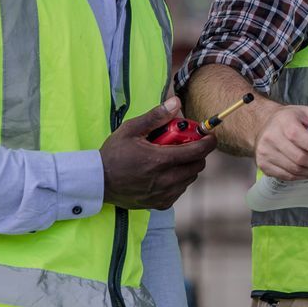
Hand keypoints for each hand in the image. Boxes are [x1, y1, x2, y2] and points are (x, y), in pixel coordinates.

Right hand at [100, 99, 217, 209]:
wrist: (97, 182)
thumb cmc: (113, 154)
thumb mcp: (131, 129)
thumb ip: (156, 116)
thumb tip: (176, 103)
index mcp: (159, 160)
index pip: (196, 151)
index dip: (208, 142)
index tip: (210, 136)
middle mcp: (164, 180)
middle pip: (196, 166)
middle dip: (196, 153)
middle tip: (186, 145)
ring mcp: (163, 194)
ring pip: (189, 179)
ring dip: (187, 167)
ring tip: (172, 158)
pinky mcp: (159, 204)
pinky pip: (179, 191)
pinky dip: (178, 181)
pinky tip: (165, 173)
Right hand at [256, 104, 307, 180]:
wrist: (264, 126)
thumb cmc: (288, 119)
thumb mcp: (305, 112)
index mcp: (283, 122)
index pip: (298, 137)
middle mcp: (271, 138)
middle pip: (298, 157)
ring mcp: (265, 153)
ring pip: (294, 170)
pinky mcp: (264, 165)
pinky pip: (287, 176)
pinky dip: (303, 176)